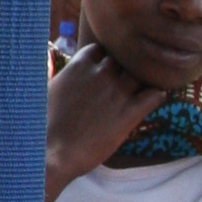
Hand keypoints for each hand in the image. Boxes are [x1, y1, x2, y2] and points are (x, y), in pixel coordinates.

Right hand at [44, 42, 162, 191]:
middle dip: (124, 67)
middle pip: (123, 59)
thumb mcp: (49, 90)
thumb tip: (69, 77)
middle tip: (124, 79)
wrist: (51, 152)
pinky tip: (155, 99)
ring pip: (142, 74)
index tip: (105, 67)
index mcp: (80, 65)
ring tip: (146, 86)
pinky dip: (157, 95)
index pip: (101, 48)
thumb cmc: (43, 125)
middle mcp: (102, 73)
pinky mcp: (130, 113)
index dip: (104, 58)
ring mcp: (118, 92)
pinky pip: (155, 95)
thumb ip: (66, 78)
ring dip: (143, 79)